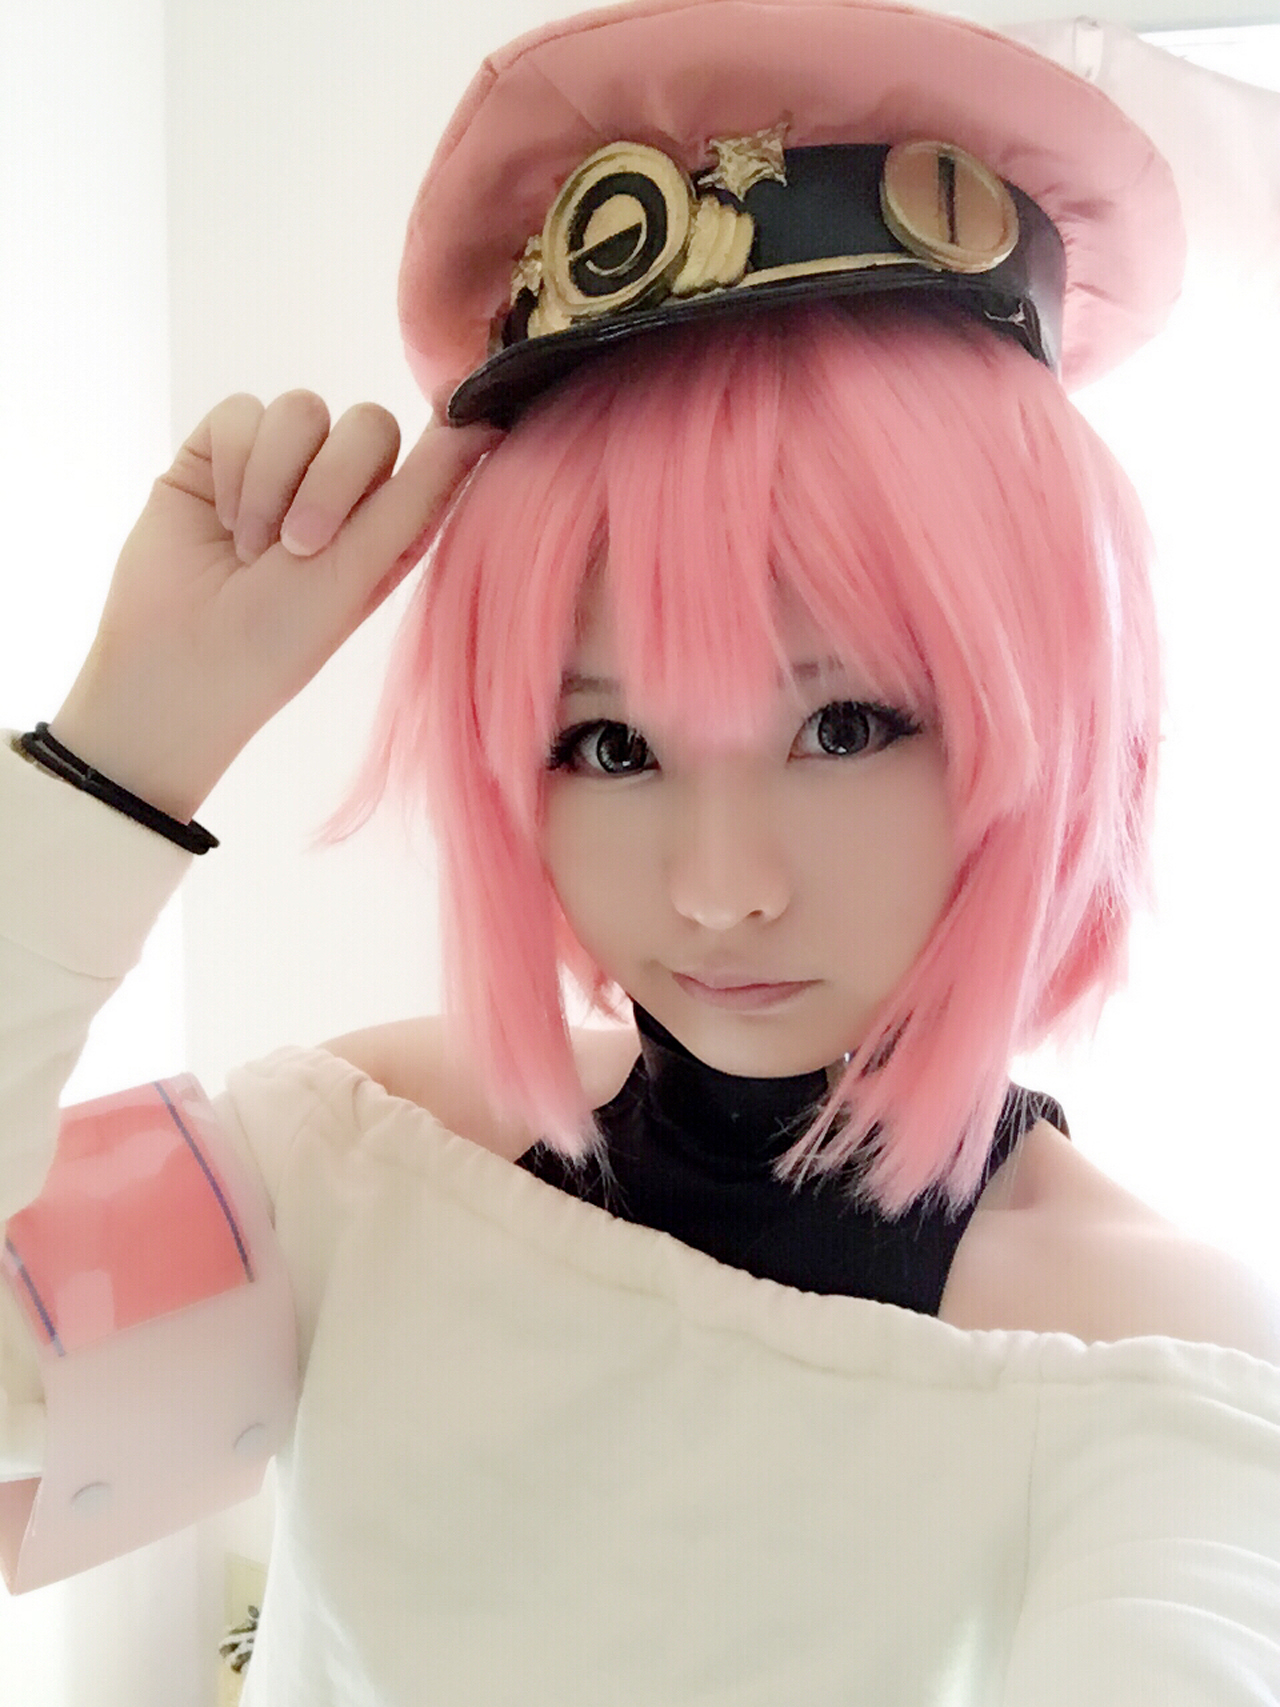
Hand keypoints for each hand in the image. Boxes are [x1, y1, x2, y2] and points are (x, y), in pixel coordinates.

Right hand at [50, 392, 502, 818]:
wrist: (176, 659)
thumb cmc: (278, 638)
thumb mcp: (359, 570)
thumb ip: (417, 494)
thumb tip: (483, 424)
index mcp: (390, 522)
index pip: (432, 451)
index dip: (440, 435)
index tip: (457, 428)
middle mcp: (340, 486)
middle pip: (368, 422)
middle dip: (335, 479)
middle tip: (300, 546)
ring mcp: (280, 464)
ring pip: (302, 410)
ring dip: (275, 480)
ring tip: (252, 548)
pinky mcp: (220, 449)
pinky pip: (243, 413)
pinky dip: (234, 468)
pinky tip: (221, 520)